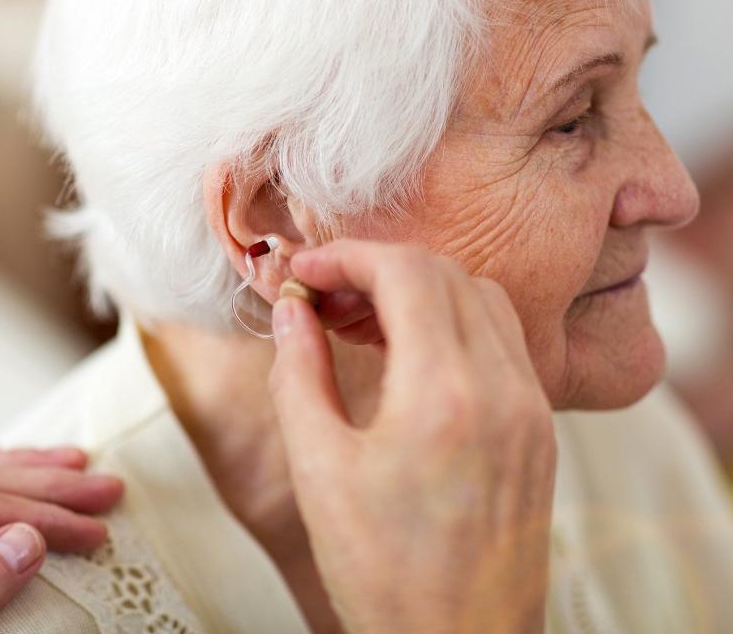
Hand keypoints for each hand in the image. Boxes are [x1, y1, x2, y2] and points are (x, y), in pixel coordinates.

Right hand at [269, 242, 555, 633]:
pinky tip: (408, 354)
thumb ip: (299, 373)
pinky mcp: (540, 431)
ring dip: (420, 289)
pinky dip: (454, 322)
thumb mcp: (318, 469)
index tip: (305, 274)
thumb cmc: (381, 572)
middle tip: (324, 295)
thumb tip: (291, 310)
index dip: (348, 257)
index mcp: (446, 395)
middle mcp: (504, 389)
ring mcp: (532, 409)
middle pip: (447, 273)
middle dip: (379, 267)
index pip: (407, 273)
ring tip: (361, 320)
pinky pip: (504, 341)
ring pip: (483, 299)